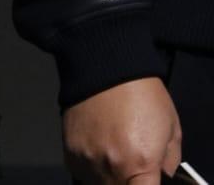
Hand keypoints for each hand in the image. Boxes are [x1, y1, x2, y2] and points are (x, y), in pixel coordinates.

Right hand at [63, 77, 181, 184]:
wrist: (105, 67)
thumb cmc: (140, 93)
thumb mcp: (172, 128)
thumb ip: (170, 161)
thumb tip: (161, 173)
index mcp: (140, 162)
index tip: (144, 179)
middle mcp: (111, 165)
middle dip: (127, 182)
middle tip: (131, 166)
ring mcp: (87, 158)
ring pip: (97, 184)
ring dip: (108, 177)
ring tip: (114, 154)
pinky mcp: (69, 149)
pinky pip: (80, 171)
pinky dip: (90, 167)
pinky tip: (98, 148)